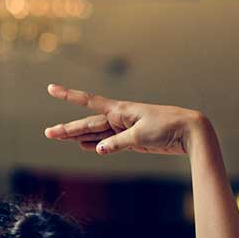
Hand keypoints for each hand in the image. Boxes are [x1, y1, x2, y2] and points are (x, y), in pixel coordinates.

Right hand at [43, 84, 203, 155]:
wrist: (190, 131)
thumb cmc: (167, 127)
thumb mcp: (140, 136)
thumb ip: (116, 143)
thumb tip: (97, 149)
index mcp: (120, 110)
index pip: (87, 101)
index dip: (68, 95)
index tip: (50, 88)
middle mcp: (119, 118)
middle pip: (87, 124)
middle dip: (67, 128)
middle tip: (48, 133)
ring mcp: (124, 129)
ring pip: (95, 133)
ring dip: (77, 136)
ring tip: (58, 136)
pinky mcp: (131, 140)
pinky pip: (108, 142)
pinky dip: (95, 144)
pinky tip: (84, 146)